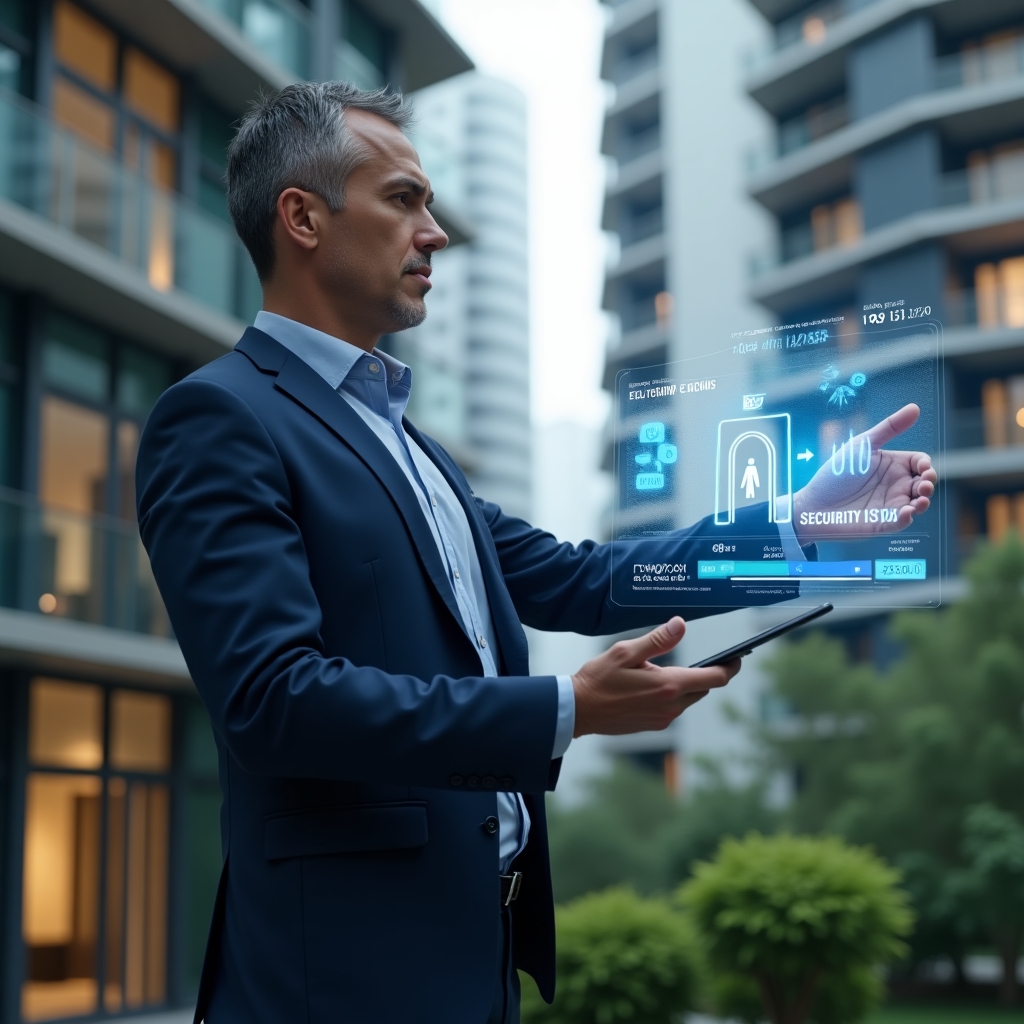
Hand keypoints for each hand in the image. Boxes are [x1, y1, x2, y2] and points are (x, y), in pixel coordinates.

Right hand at [571, 617, 739, 736]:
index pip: (715, 678)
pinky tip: (655, 686)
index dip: (730, 667)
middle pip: (704, 689)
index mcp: (668, 685)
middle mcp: (671, 706)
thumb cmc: (598, 679)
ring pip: (689, 700)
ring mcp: (663, 719)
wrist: (578, 710)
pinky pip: (674, 709)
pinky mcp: (653, 725)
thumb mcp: (626, 652)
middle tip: (710, 659)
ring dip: (688, 686)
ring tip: (672, 670)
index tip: (738, 657)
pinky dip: (673, 696)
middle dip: (709, 675)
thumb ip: (657, 640)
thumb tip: (681, 624)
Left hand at [792, 403, 936, 544]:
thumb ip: (889, 428)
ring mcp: (890, 505)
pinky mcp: (883, 523)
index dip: (926, 465)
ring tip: (920, 499)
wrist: (812, 503)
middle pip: (924, 483)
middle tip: (923, 484)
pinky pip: (901, 522)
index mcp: (892, 465)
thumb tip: (915, 407)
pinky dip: (907, 518)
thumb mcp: (863, 446)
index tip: (922, 466)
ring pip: (917, 504)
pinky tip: (906, 512)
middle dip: (929, 483)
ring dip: (923, 502)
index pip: (920, 463)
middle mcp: (895, 485)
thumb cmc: (836, 473)